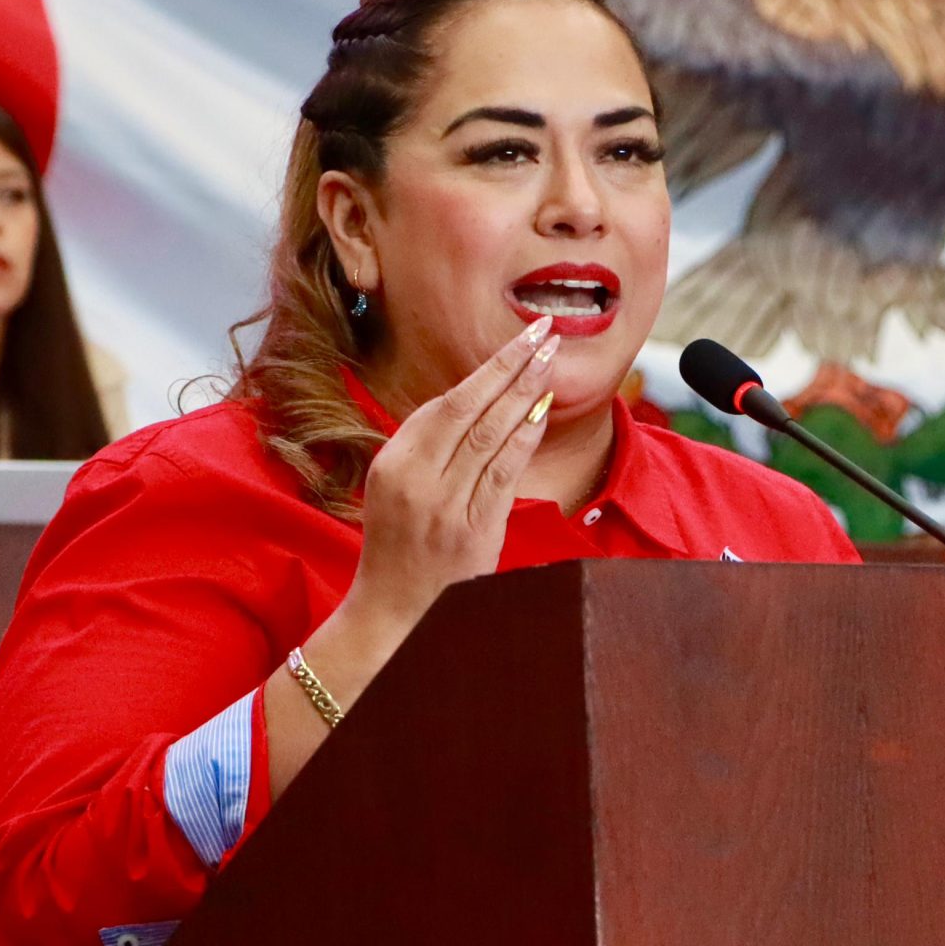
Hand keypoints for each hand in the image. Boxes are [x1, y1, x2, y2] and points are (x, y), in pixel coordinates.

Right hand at [346, 317, 558, 630]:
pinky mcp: (475, 530)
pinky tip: (543, 413)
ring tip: (551, 361)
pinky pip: (505, 474)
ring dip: (526, 394)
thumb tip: (478, 399)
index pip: (446, 403)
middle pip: (472, 409)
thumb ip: (429, 445)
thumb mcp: (395, 485)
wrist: (393, 610)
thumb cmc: (397, 543)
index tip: (520, 341)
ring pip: (492, 436)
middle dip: (513, 367)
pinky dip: (526, 439)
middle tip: (546, 335)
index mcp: (394, 462)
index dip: (488, 368)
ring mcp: (447, 506)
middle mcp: (418, 479)